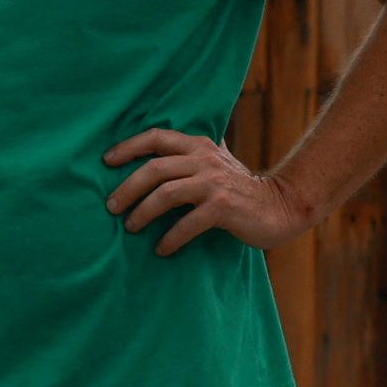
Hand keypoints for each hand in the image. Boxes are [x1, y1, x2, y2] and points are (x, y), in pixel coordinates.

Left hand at [101, 130, 311, 256]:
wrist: (280, 206)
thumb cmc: (241, 187)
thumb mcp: (218, 159)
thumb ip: (195, 150)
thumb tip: (163, 143)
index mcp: (199, 145)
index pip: (156, 137)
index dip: (128, 147)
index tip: (106, 161)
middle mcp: (204, 159)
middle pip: (154, 168)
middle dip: (127, 187)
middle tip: (111, 207)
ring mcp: (214, 183)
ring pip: (166, 193)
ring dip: (143, 212)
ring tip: (130, 228)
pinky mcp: (222, 207)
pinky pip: (187, 222)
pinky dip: (170, 238)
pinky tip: (162, 249)